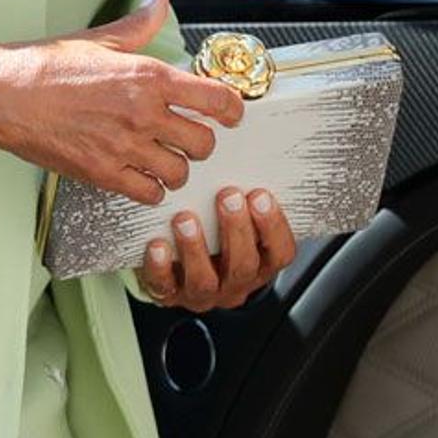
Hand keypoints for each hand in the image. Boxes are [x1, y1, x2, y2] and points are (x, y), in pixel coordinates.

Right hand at [0, 0, 244, 201]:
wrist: (1, 95)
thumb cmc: (43, 67)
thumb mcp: (99, 38)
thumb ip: (139, 23)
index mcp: (147, 76)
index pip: (217, 99)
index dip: (232, 109)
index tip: (229, 113)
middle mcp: (142, 113)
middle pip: (204, 142)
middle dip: (200, 139)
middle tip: (186, 135)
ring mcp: (124, 147)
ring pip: (180, 172)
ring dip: (175, 166)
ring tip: (162, 157)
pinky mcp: (103, 174)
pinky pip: (149, 193)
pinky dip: (150, 187)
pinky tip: (139, 174)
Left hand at [135, 187, 297, 310]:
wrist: (180, 270)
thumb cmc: (215, 233)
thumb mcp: (239, 216)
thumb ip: (246, 195)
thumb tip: (247, 141)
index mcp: (260, 263)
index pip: (280, 252)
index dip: (274, 226)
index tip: (261, 195)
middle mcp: (235, 282)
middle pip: (244, 266)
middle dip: (236, 230)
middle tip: (228, 196)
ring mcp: (203, 293)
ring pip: (205, 280)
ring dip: (195, 249)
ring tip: (185, 219)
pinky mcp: (170, 295)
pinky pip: (165, 287)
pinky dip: (160, 267)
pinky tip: (157, 245)